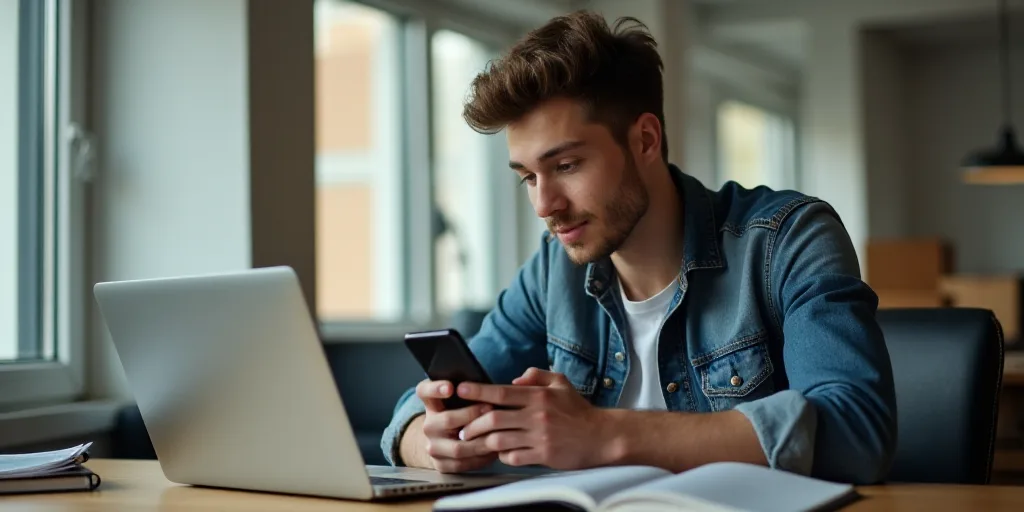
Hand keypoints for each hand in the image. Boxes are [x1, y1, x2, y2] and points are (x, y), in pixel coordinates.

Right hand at [402, 379, 497, 472]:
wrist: (448, 443)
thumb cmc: (464, 414)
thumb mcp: (463, 400)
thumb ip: (474, 390)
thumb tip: (503, 383)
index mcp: (431, 403)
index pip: (425, 391)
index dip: (435, 388)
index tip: (450, 387)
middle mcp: (428, 424)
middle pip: (447, 419)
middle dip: (472, 414)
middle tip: (490, 408)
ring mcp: (432, 446)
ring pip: (457, 447)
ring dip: (481, 440)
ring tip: (498, 433)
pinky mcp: (440, 464)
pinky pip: (462, 464)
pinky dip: (480, 458)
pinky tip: (493, 450)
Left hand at [457, 368, 607, 469]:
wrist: (601, 436)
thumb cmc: (578, 410)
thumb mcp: (561, 383)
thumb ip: (536, 376)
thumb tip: (513, 381)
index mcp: (539, 396)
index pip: (501, 392)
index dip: (478, 391)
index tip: (461, 389)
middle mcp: (537, 416)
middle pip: (494, 419)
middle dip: (473, 424)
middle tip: (462, 427)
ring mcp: (540, 437)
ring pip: (500, 440)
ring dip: (483, 442)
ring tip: (475, 441)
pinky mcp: (543, 455)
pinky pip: (513, 457)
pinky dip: (502, 455)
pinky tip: (500, 452)